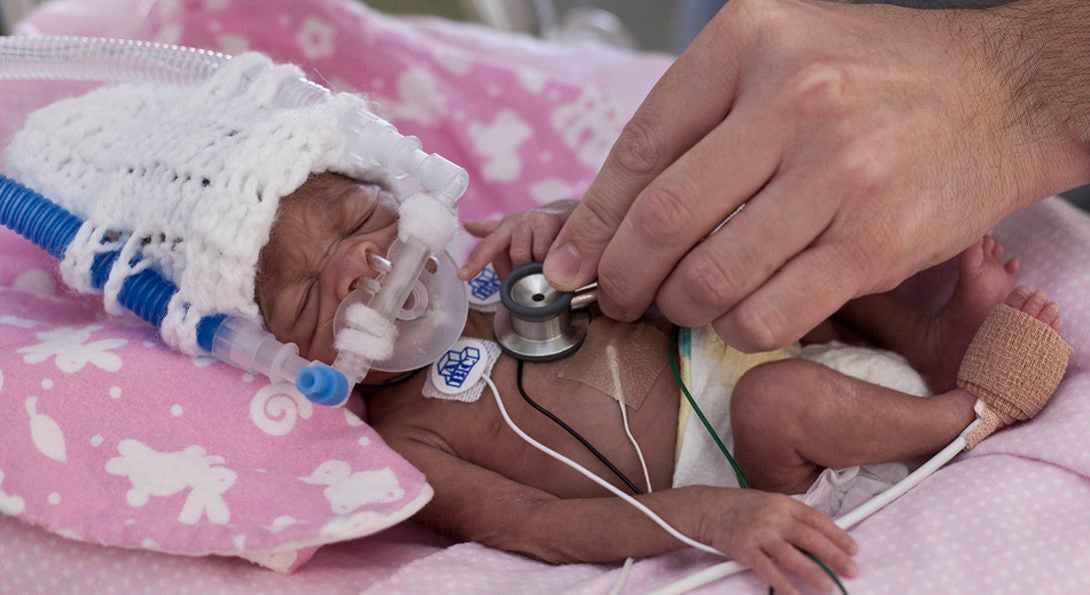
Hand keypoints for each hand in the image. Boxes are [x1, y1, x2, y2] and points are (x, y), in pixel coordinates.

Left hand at [459, 199, 578, 279]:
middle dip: (529, 271)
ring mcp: (535, 220)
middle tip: (536, 273)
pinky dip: (554, 262)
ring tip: (549, 264)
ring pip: (535, 254)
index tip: (462, 276)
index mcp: (503, 229)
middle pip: (518, 256)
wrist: (569, 215)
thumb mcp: (516, 245)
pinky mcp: (554, 221)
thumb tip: (486, 253)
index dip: (475, 263)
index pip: (487, 247)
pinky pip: (551, 251)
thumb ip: (500, 257)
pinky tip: (559, 258)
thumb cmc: (539, 236)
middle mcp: (517, 221)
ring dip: (542, 267)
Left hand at [543, 0, 1088, 351]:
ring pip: (711, 279)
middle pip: (664, 220)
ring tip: (680, 305)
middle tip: (616, 295)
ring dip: (679, 308)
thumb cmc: (881, 75)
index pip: (640, 148)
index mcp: (749, 43)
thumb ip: (703, 115)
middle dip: (622, 276)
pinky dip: (738, 329)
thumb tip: (619, 208)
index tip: (575, 258)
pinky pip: (772, 313)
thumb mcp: (781, 52)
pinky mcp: (876, 242)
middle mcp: (792, 100)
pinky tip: (741, 315)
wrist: (1008, 91)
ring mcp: (838, 174)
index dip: (594, 218)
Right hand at [695, 488, 856, 594]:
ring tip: (829, 586)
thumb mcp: (769, 502)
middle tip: (851, 570)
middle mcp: (774, 517)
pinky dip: (783, 585)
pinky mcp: (745, 550)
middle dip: (834, 556)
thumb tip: (819, 538)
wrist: (707, 508)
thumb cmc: (739, 507)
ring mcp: (759, 534)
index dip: (838, 536)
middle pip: (810, 539)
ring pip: (793, 557)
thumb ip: (792, 517)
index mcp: (784, 503)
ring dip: (813, 573)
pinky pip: (768, 571)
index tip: (853, 549)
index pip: (818, 520)